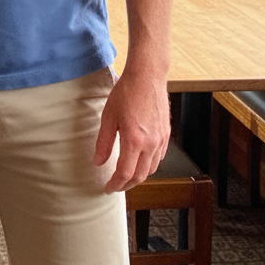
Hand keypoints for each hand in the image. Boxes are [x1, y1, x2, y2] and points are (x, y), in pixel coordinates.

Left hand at [93, 68, 169, 192]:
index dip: (116, 184)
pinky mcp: (166, 134)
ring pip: (152, 169)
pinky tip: (140, 162)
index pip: (125, 173)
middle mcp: (151, 143)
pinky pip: (159, 158)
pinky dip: (149, 165)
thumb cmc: (126, 92)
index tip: (107, 188)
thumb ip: (103, 142)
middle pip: (140, 176)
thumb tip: (98, 162)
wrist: (147, 76)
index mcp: (134, 140)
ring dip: (139, 177)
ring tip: (126, 177)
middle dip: (127, 185)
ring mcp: (161, 139)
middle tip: (115, 186)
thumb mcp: (108, 116)